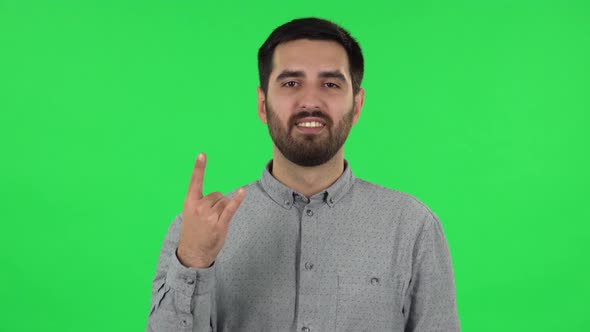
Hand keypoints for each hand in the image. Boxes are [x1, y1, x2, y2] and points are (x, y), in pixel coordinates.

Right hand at [177, 153, 245, 267]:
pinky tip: (243, 192)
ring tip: (214, 224)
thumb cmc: (193, 232)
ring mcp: (209, 216)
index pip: (195, 181)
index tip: (202, 154)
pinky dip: (237, 200)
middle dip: (217, 204)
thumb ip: (200, 202)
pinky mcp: (220, 224)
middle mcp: (199, 207)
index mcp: (190, 202)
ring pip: (225, 201)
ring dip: (223, 210)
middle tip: (209, 219)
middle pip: (217, 194)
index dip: (199, 167)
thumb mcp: (190, 214)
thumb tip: (221, 197)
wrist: (193, 253)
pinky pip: (231, 208)